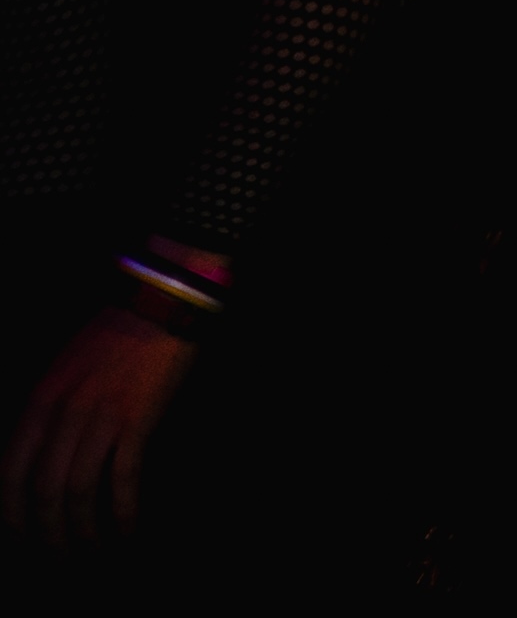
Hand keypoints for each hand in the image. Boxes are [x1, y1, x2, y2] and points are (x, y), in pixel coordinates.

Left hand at [4, 310, 194, 544]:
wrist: (161, 300)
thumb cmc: (114, 334)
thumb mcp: (63, 370)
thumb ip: (49, 412)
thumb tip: (42, 459)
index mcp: (40, 401)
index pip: (10, 472)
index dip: (12, 512)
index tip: (24, 536)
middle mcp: (64, 413)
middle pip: (42, 491)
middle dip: (47, 534)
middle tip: (59, 556)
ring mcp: (101, 416)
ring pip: (77, 491)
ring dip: (84, 530)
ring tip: (93, 551)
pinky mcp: (139, 419)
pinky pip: (124, 477)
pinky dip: (123, 511)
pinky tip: (128, 530)